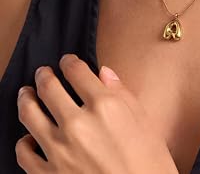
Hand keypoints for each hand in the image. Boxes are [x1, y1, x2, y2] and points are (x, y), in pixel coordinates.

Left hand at [15, 54, 177, 173]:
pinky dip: (23, 141)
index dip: (69, 62)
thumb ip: (122, 93)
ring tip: (26, 94)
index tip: (67, 61)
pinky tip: (28, 137)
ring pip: (30, 114)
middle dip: (44, 75)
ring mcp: (60, 150)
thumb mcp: (144, 121)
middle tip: (43, 72)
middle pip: (49, 87)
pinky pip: (24, 153)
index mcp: (105, 105)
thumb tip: (104, 73)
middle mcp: (79, 124)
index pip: (77, 71)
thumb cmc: (149, 165)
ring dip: (26, 99)